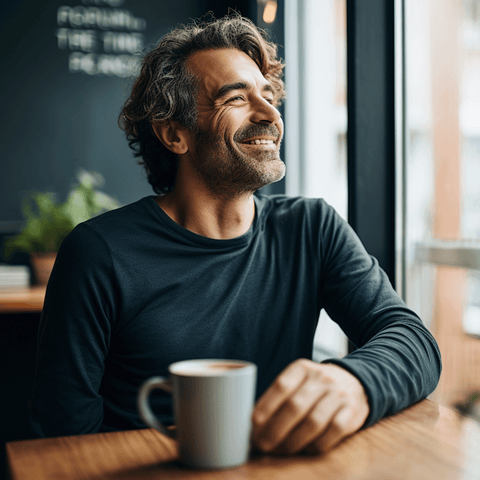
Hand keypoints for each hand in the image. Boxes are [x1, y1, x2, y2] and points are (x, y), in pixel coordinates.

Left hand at [252, 359, 369, 453]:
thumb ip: (279, 397)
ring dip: (294, 441)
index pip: (281, 386)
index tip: (254, 424)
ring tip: (283, 449)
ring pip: (313, 422)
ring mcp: (338, 394)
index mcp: (302, 368)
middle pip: (295, 406)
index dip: (265, 407)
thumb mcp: (298, 381)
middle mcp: (321, 378)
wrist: (354, 382)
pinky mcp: (352, 411)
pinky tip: (307, 448)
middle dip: (275, 430)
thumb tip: (253, 423)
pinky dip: (317, 444)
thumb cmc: (316, 387)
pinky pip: (333, 432)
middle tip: (264, 444)